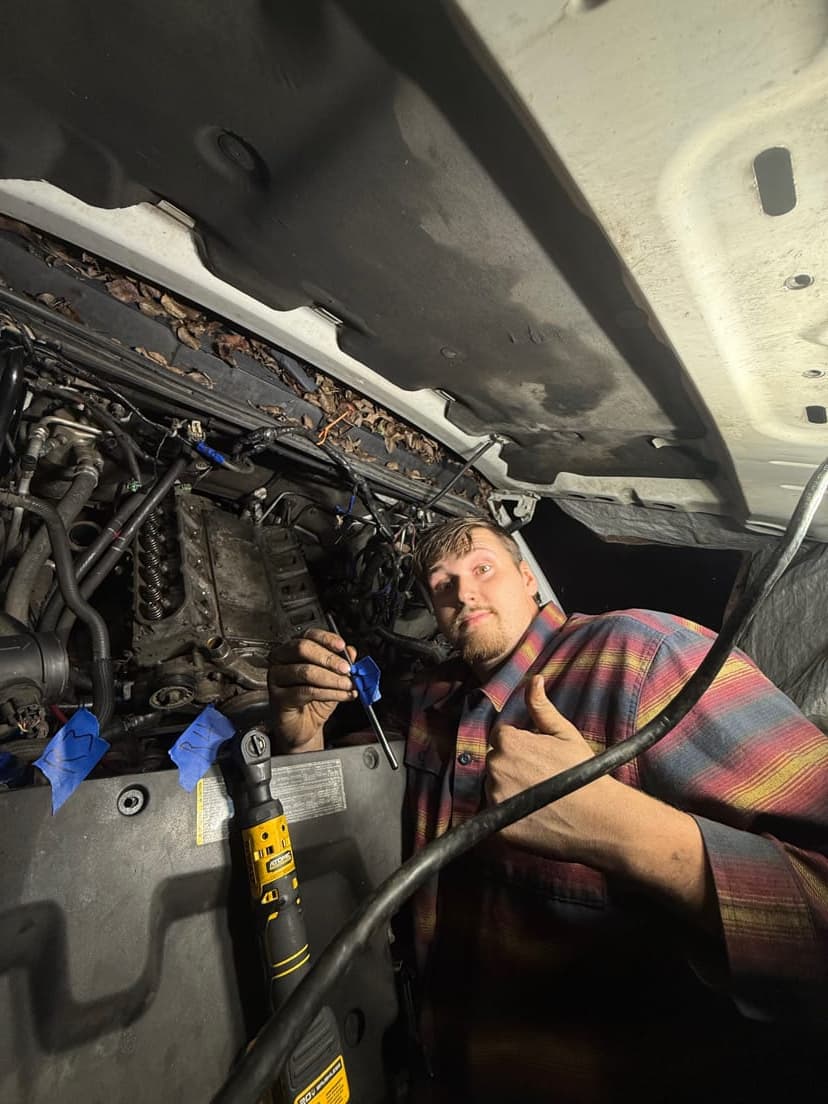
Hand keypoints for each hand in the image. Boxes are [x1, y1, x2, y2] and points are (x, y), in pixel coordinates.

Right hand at [268, 628, 357, 752]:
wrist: (303, 728)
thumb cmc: (314, 701)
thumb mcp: (333, 679)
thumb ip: (341, 663)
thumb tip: (351, 652)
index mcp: (293, 650)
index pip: (309, 635)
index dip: (327, 639)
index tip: (342, 646)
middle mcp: (281, 660)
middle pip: (303, 648)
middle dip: (329, 659)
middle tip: (347, 669)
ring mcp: (277, 678)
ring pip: (306, 671)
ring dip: (332, 679)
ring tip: (347, 685)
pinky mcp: (278, 697)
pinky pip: (306, 691)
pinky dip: (328, 693)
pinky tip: (341, 695)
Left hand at [485, 675, 616, 863]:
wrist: (600, 819)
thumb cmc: (584, 773)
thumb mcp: (564, 733)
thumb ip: (541, 706)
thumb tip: (534, 679)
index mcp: (508, 742)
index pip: (501, 738)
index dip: (521, 747)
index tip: (539, 759)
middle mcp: (495, 768)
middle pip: (496, 762)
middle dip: (512, 767)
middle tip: (541, 779)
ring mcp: (496, 798)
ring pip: (495, 789)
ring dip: (509, 791)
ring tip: (539, 798)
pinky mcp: (499, 827)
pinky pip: (497, 818)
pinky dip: (510, 818)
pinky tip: (533, 817)